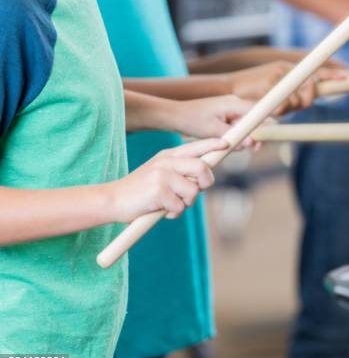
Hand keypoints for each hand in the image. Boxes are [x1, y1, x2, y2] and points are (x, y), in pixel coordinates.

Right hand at [106, 139, 227, 220]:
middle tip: (198, 191)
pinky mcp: (158, 192)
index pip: (195, 146)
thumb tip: (205, 176)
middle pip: (202, 168)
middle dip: (206, 183)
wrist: (112, 200)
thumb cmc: (140, 191)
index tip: (226, 143)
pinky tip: (161, 211)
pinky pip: (180, 207)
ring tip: (171, 205)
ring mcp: (162, 176)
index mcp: (167, 156)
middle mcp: (166, 162)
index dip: (213, 144)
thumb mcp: (159, 174)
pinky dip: (174, 214)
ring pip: (193, 192)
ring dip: (186, 204)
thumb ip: (180, 171)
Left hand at [166, 95, 260, 148]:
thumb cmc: (192, 120)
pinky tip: (228, 143)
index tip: (273, 131)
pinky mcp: (224, 115)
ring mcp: (229, 109)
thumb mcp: (214, 131)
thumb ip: (234, 137)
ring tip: (238, 148)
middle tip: (255, 149)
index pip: (257, 111)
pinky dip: (236, 135)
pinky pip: (236, 125)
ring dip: (244, 137)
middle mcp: (233, 103)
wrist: (174, 115)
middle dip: (255, 134)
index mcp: (233, 103)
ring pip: (245, 124)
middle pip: (253, 119)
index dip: (267, 121)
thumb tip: (252, 142)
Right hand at [228, 61, 346, 114]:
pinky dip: (278, 111)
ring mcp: (278, 76)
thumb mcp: (275, 90)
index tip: (347, 76)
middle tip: (292, 105)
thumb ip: (292, 94)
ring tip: (273, 105)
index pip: (316, 70)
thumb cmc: (254, 92)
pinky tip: (267, 106)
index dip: (332, 74)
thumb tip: (306, 101)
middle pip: (311, 88)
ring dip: (288, 109)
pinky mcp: (269, 84)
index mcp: (289, 69)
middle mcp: (287, 69)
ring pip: (297, 99)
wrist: (229, 87)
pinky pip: (283, 105)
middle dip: (307, 101)